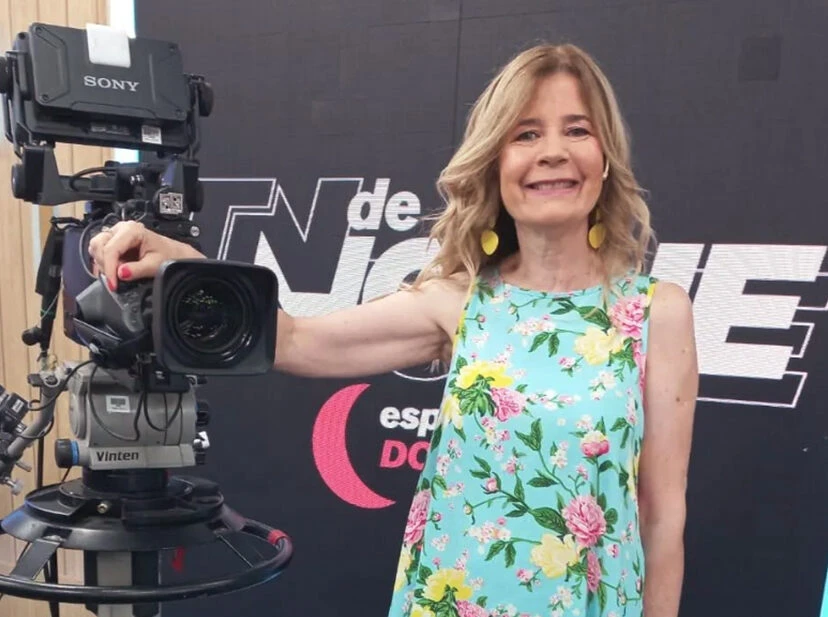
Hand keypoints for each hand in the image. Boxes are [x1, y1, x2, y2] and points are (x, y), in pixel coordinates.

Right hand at [88, 220, 204, 290]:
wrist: (173, 253)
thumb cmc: (168, 255)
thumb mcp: (156, 265)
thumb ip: (138, 270)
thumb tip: (121, 273)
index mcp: (132, 230)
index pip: (111, 249)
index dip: (109, 268)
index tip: (113, 284)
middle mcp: (121, 229)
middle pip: (98, 245)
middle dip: (105, 264)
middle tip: (116, 278)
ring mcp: (116, 234)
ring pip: (96, 247)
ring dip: (103, 263)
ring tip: (118, 272)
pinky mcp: (113, 242)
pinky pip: (100, 251)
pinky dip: (104, 262)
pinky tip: (115, 269)